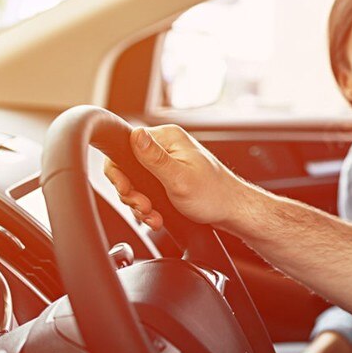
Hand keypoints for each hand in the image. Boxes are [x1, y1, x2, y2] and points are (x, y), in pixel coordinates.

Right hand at [103, 125, 256, 230]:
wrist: (232, 212)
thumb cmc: (213, 195)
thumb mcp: (179, 178)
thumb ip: (154, 158)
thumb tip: (135, 134)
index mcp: (168, 138)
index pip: (125, 145)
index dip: (119, 172)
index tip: (127, 191)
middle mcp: (166, 147)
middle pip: (127, 168)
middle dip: (132, 194)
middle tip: (144, 208)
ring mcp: (167, 163)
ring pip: (136, 184)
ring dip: (140, 205)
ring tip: (153, 217)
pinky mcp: (168, 178)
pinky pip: (146, 191)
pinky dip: (148, 208)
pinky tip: (156, 218)